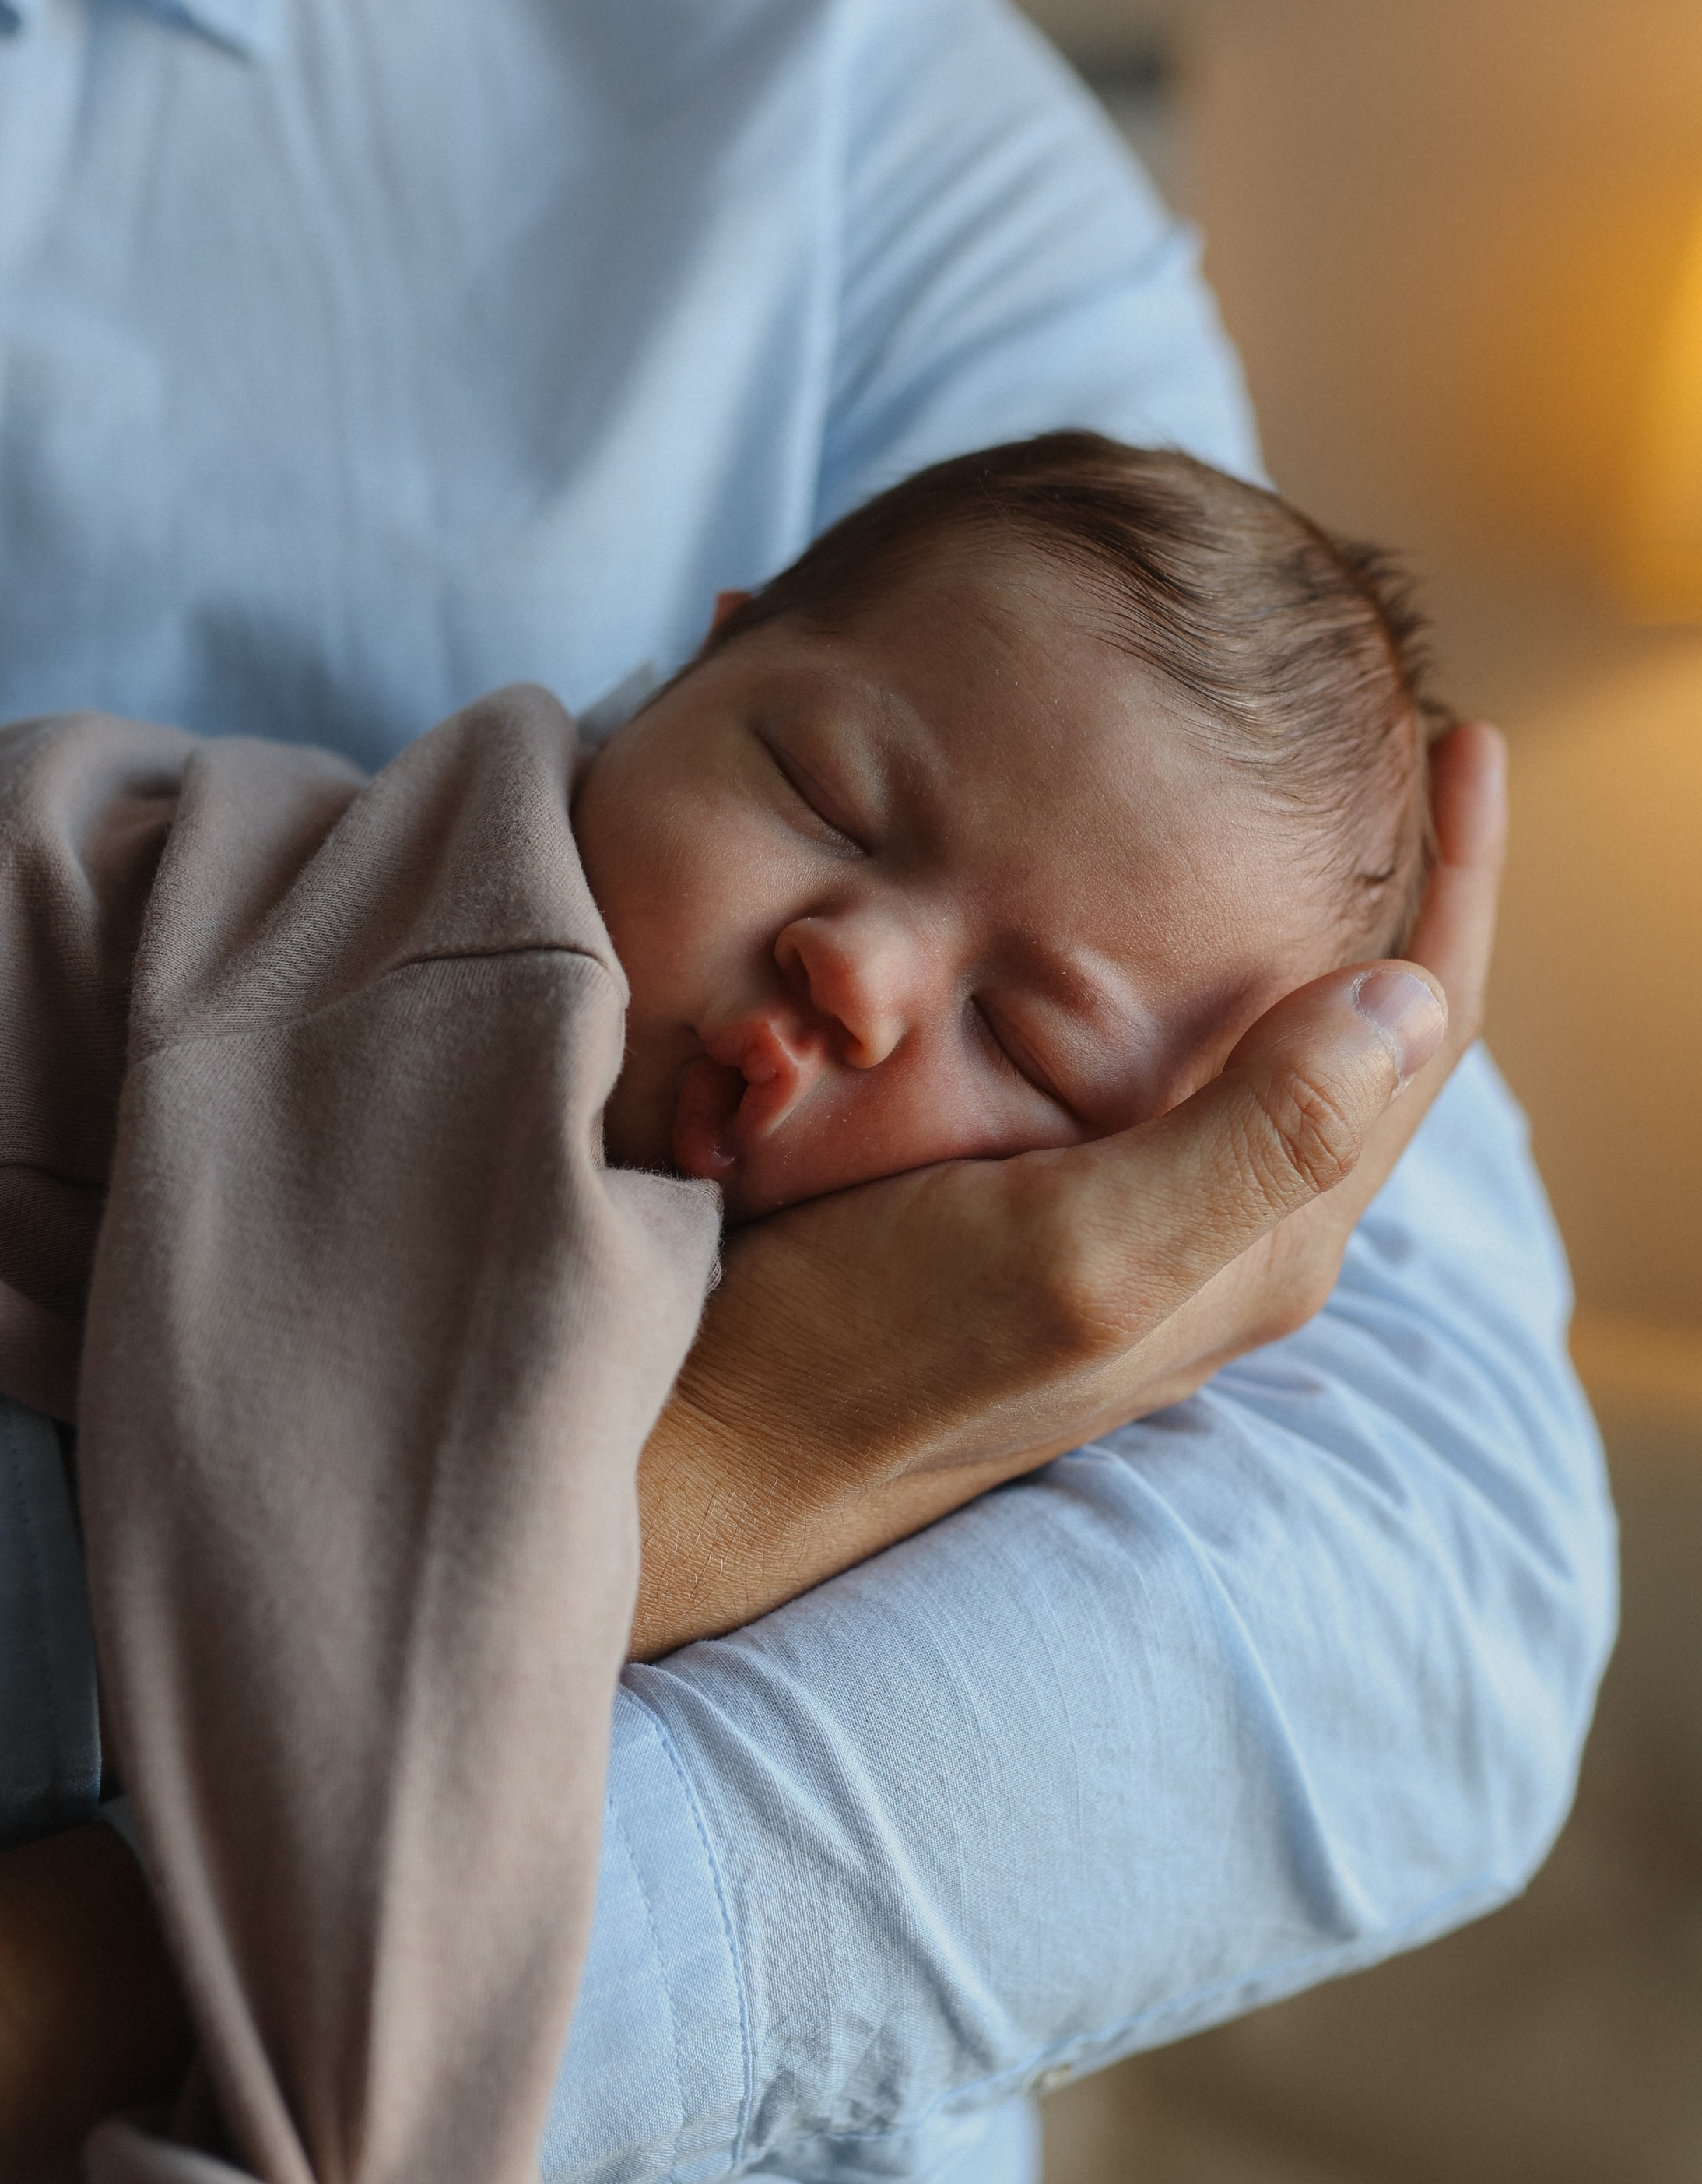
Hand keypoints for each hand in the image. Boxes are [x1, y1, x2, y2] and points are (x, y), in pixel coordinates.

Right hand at [632, 724, 1505, 1656]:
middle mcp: (1222, 1241)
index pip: (1419, 1039)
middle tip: (1387, 742)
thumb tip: (1407, 999)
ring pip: (1256, 1051)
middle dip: (1382, 890)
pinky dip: (1168, 966)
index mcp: (1263, 1243)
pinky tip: (1122, 917)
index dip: (1457, 883)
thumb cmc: (875, 1350)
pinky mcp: (1049, 1219)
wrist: (720, 1449)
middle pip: (1356, 1040)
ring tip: (1280, 801)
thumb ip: (1254, 1136)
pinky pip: (1154, 1067)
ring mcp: (1138, 1234)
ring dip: (1276, 921)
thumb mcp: (1079, 1250)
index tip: (1464, 735)